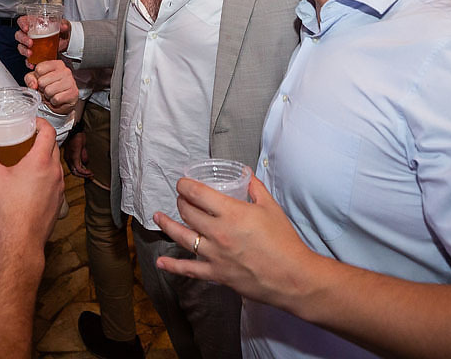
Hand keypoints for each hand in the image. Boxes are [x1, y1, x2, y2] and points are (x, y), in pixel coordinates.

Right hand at [0, 118, 63, 251]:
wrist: (21, 240)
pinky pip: (55, 181)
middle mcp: (55, 171)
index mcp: (41, 161)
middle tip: (26, 139)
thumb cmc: (8, 209)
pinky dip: (46, 175)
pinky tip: (32, 183)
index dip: (41, 122)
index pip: (48, 131)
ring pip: (55, 164)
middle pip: (53, 146)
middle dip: (41, 139)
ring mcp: (59, 187)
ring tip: (27, 160)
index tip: (31, 122)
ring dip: (44, 158)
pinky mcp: (59, 201)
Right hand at [16, 17, 70, 58]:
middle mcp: (29, 33)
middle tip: (30, 43)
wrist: (63, 41)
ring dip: (24, 50)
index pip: (22, 21)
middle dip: (23, 39)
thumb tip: (64, 27)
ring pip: (21, 47)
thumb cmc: (58, 30)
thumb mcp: (61, 25)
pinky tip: (32, 64)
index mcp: (33, 23)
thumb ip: (62, 25)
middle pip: (19, 35)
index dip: (22, 24)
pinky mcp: (32, 54)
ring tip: (30, 53)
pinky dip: (28, 62)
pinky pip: (27, 59)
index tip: (26, 28)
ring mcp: (29, 44)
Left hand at [24, 59, 78, 113]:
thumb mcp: (37, 79)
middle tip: (48, 89)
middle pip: (42, 81)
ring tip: (53, 94)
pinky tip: (58, 99)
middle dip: (42, 88)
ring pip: (49, 91)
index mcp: (56, 64)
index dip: (37, 78)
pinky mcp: (73, 93)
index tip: (43, 80)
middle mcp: (65, 70)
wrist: (63, 101)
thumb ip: (30, 79)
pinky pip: (56, 99)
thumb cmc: (51, 88)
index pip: (39, 69)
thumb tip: (33, 85)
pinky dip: (54, 101)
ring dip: (48, 96)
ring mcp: (70, 81)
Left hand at [64, 132, 91, 178]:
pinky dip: (84, 172)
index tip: (87, 174)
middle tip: (90, 176)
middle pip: (74, 172)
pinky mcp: (74, 158)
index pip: (73, 168)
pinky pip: (79, 169)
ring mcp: (70, 159)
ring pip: (76, 172)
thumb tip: (85, 163)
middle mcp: (67, 159)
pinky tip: (89, 172)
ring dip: (84, 175)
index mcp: (68, 157)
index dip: (80, 173)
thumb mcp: (81, 148)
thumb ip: (83, 156)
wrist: (76, 131)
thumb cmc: (78, 136)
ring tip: (91, 175)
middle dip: (82, 176)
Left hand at [152, 176, 315, 311]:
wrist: (292, 276)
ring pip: (182, 237)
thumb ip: (255, 188)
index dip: (185, 186)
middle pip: (188, 212)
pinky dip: (172, 266)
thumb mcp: (271, 207)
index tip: (183, 183)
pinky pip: (189, 269)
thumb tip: (246, 174)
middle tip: (181, 198)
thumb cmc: (285, 241)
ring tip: (158, 217)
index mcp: (231, 212)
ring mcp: (214, 254)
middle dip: (181, 202)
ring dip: (167, 225)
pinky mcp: (216, 274)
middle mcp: (218, 232)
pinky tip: (161, 262)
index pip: (198, 194)